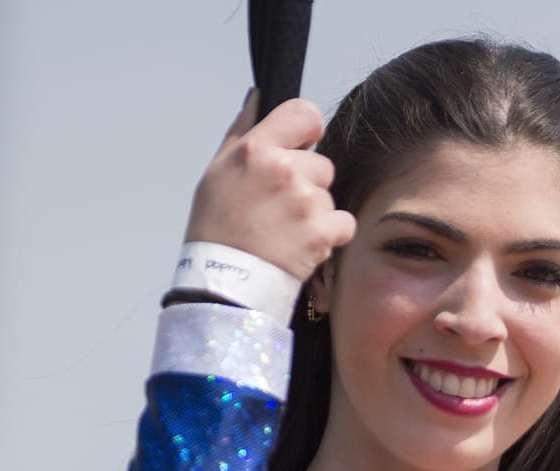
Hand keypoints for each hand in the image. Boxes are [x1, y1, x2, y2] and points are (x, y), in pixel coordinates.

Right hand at [183, 91, 354, 283]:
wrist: (223, 285)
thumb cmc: (216, 229)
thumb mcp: (217, 171)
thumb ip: (242, 131)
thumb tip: (258, 97)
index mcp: (257, 148)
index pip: (305, 113)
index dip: (309, 131)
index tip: (302, 148)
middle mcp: (283, 169)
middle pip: (322, 164)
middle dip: (308, 185)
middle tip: (280, 211)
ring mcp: (304, 202)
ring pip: (329, 197)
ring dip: (316, 215)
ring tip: (286, 233)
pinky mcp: (321, 233)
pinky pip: (344, 224)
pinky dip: (330, 237)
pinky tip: (304, 247)